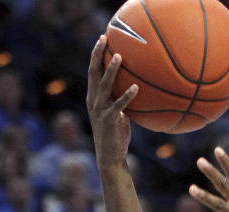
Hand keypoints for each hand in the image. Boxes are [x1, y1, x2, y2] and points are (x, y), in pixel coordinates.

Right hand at [86, 35, 138, 167]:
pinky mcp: (109, 120)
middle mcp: (93, 101)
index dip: (96, 55)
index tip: (102, 39)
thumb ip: (122, 101)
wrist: (110, 157)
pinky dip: (127, 96)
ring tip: (119, 56)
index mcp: (94, 98)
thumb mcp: (118, 114)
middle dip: (97, 55)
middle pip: (93, 73)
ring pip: (104, 86)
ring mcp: (99, 110)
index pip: (92, 72)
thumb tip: (136, 88)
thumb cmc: (116, 135)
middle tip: (104, 38)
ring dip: (111, 70)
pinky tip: (136, 87)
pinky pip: (119, 106)